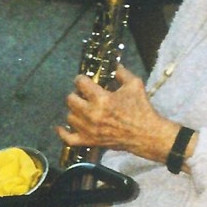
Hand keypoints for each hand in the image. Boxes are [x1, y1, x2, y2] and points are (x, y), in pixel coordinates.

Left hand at [56, 65, 179, 163]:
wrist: (146, 135)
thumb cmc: (141, 109)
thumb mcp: (135, 84)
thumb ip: (122, 73)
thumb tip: (114, 65)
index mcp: (102, 99)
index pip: (81, 83)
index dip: (81, 79)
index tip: (84, 80)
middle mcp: (92, 114)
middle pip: (71, 99)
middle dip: (77, 94)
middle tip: (85, 94)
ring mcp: (89, 129)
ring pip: (70, 116)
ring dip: (75, 110)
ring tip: (82, 108)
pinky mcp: (90, 141)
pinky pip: (69, 138)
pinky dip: (63, 132)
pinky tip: (61, 126)